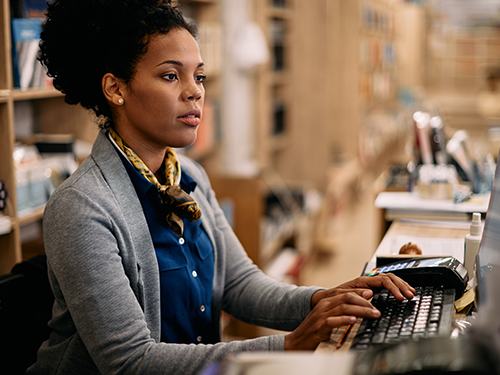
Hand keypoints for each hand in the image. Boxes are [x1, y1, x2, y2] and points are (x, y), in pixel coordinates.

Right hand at [284, 273, 414, 350]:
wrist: (297, 341)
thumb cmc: (314, 330)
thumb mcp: (328, 318)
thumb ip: (340, 313)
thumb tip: (357, 313)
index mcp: (327, 302)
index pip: (346, 293)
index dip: (360, 293)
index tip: (373, 294)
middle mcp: (324, 306)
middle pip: (347, 298)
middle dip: (364, 302)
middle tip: (377, 309)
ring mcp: (321, 315)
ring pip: (343, 307)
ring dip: (361, 311)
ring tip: (373, 314)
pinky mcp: (320, 326)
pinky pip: (333, 320)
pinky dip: (345, 319)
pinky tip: (354, 321)